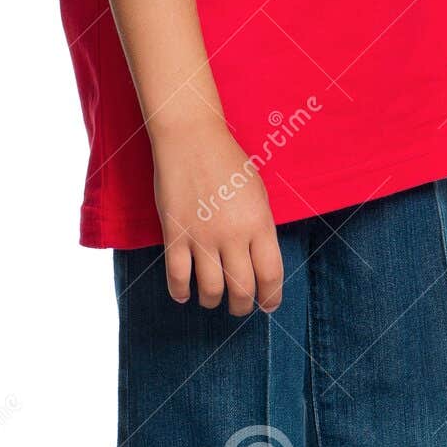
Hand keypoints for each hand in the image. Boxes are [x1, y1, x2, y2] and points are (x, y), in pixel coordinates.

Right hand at [151, 110, 283, 313]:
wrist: (192, 139)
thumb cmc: (228, 163)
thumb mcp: (258, 192)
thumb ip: (261, 227)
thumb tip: (261, 262)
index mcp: (259, 222)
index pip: (270, 274)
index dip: (271, 297)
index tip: (268, 305)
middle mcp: (233, 234)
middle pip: (242, 289)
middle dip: (242, 306)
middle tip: (239, 307)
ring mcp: (202, 236)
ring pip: (211, 290)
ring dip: (213, 301)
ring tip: (213, 299)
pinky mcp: (175, 234)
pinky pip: (178, 277)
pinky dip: (181, 292)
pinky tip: (185, 293)